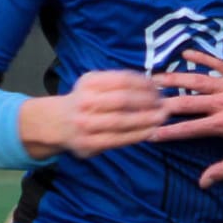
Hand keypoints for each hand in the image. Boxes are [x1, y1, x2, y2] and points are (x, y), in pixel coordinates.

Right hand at [22, 71, 171, 157]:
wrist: (56, 124)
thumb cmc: (85, 102)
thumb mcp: (95, 85)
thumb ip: (118, 83)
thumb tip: (155, 85)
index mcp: (88, 82)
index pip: (122, 80)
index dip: (145, 84)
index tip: (159, 88)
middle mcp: (84, 100)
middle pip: (123, 99)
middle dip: (149, 102)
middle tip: (166, 104)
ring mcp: (85, 123)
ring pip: (122, 121)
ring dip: (147, 119)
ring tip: (163, 117)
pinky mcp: (89, 143)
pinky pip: (119, 139)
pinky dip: (139, 135)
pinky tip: (152, 131)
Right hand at [152, 52, 222, 186]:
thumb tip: (203, 183)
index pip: (188, 129)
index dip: (167, 132)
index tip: (148, 133)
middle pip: (185, 101)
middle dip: (161, 101)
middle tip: (141, 100)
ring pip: (195, 79)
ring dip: (173, 78)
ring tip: (153, 78)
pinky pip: (215, 62)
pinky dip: (200, 56)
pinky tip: (184, 53)